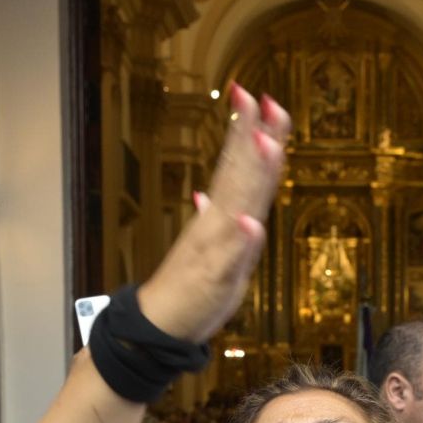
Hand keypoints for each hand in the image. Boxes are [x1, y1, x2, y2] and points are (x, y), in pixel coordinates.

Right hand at [137, 85, 290, 342]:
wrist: (158, 326)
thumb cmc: (187, 289)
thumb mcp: (208, 250)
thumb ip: (212, 221)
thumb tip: (206, 194)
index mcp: (217, 217)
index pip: (237, 167)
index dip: (250, 131)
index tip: (260, 96)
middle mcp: (216, 225)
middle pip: (239, 174)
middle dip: (251, 136)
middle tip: (263, 100)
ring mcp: (216, 249)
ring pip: (236, 205)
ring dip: (250, 174)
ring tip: (263, 141)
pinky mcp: (215, 278)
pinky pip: (229, 257)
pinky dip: (241, 240)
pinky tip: (250, 222)